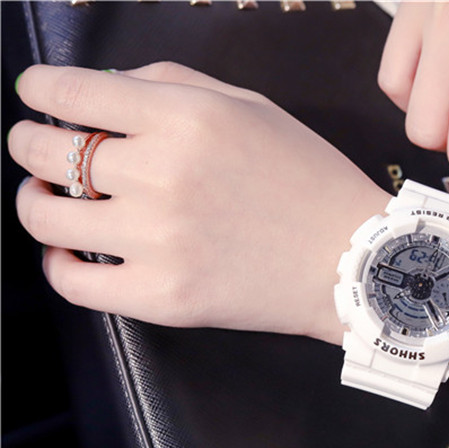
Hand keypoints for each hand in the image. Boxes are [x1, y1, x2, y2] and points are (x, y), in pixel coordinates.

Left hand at [10, 62, 389, 341]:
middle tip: (37, 146)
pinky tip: (70, 253)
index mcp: (187, 118)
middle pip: (47, 152)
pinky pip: (74, 282)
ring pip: (47, 219)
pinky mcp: (163, 297)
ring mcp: (159, 241)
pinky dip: (58, 265)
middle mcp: (163, 175)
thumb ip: (174, 83)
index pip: (74, 91)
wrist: (350, 260)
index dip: (41, 88)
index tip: (37, 93)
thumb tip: (107, 88)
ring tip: (47, 199)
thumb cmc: (308, 180)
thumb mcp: (252, 108)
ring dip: (33, 202)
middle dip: (29, 142)